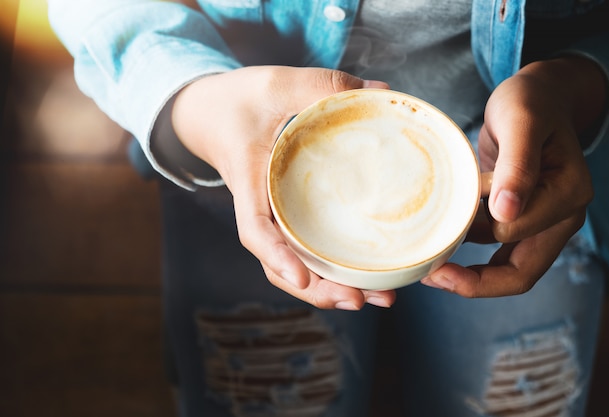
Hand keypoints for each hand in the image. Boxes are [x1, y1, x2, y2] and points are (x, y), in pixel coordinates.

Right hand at [171, 66, 394, 308]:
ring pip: (293, 264)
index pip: (253, 225)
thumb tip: (383, 94)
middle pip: (278, 264)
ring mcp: (272, 215)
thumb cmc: (238, 100)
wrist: (208, 113)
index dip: (275, 254)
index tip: (301, 277)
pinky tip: (367, 276)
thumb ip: (324, 86)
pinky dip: (330, 270)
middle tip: (361, 300)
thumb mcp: (277, 82)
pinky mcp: (286, 214)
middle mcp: (258, 206)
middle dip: (317, 289)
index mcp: (248, 178)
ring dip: (328, 287)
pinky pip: (304, 249)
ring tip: (377, 299)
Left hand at [422, 57, 606, 296]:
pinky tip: (441, 247)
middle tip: (430, 277)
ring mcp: (542, 222)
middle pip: (520, 274)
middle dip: (475, 283)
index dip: (476, 235)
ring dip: (470, 275)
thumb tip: (506, 212)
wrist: (536, 96)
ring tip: (429, 268)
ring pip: (507, 269)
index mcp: (566, 195)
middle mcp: (561, 216)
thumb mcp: (521, 122)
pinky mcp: (522, 219)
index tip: (439, 227)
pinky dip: (470, 256)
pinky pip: (497, 252)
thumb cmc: (529, 103)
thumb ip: (517, 165)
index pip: (516, 236)